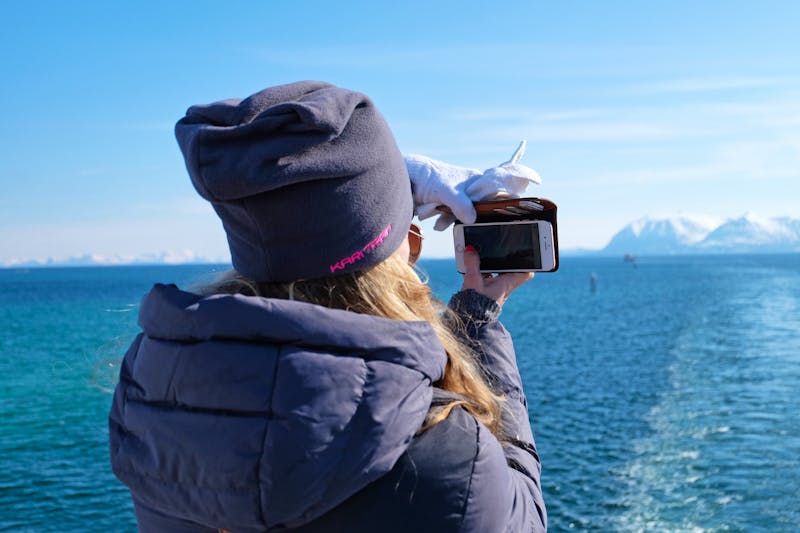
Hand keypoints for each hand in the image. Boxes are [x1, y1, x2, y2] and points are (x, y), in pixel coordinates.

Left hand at [405, 141, 541, 230]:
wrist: (405, 178)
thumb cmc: (427, 176)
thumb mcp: (444, 189)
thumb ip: (459, 203)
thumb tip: (472, 219)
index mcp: (478, 180)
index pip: (502, 187)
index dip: (514, 195)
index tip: (525, 202)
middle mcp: (473, 189)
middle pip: (487, 207)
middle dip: (482, 218)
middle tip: (475, 224)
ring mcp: (462, 198)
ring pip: (470, 215)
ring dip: (458, 222)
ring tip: (441, 222)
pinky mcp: (449, 207)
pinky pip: (455, 219)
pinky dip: (447, 223)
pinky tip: (438, 225)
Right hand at [460, 246, 533, 307]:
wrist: (469, 319)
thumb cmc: (475, 304)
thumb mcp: (473, 281)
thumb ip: (472, 264)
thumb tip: (470, 250)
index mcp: (508, 283)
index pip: (526, 274)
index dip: (527, 263)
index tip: (526, 255)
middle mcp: (505, 287)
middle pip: (512, 270)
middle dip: (504, 260)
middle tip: (499, 251)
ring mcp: (496, 290)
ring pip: (499, 274)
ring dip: (491, 266)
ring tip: (480, 257)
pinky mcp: (487, 292)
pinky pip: (488, 278)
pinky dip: (483, 272)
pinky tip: (473, 267)